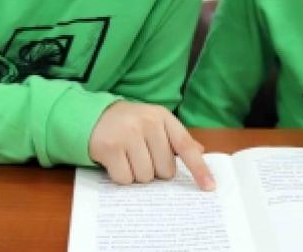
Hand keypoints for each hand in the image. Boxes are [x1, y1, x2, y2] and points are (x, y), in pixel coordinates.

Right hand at [88, 101, 214, 190]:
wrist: (93, 116)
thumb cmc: (130, 124)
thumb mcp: (155, 122)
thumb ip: (176, 138)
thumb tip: (200, 151)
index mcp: (163, 117)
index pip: (186, 146)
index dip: (199, 168)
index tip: (209, 187)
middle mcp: (148, 123)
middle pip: (165, 170)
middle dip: (155, 170)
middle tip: (142, 156)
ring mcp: (128, 134)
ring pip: (146, 177)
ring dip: (137, 174)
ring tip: (128, 158)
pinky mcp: (110, 147)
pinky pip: (125, 179)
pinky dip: (121, 176)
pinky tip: (116, 162)